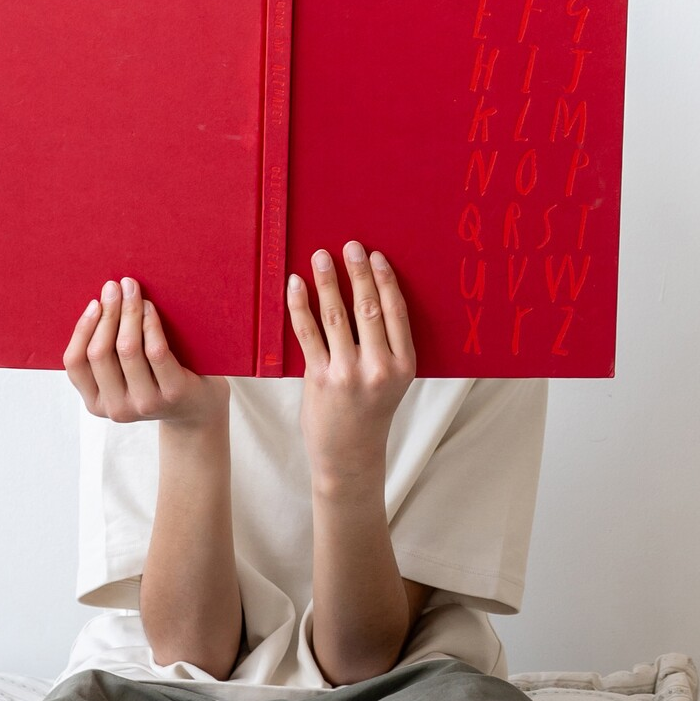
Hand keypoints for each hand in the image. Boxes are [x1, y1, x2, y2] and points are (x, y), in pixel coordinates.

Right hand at [62, 278, 230, 429]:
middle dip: (107, 313)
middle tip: (114, 286)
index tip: (94, 302)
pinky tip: (150, 308)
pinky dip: (150, 324)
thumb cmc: (156, 381)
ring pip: (127, 349)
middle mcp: (116, 408)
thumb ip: (106, 353)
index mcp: (96, 402)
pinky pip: (155, 352)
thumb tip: (98, 302)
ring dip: (128, 313)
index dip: (82, 329)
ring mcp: (144, 404)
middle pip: (100, 352)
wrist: (199, 408)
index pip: (75, 362)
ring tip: (132, 291)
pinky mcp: (172, 394)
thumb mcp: (123, 375)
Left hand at [288, 242, 415, 493]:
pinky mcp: (320, 379)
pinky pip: (308, 333)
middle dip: (358, 273)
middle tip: (350, 246)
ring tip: (320, 256)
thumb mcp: (392, 381)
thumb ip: (386, 346)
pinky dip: (301, 306)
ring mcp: (348, 374)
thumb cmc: (370, 412)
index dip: (385, 281)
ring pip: (337, 317)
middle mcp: (378, 368)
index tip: (376, 257)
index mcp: (403, 366)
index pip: (396, 313)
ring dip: (327, 282)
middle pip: (368, 309)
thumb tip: (371, 295)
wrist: (349, 454)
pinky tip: (296, 285)